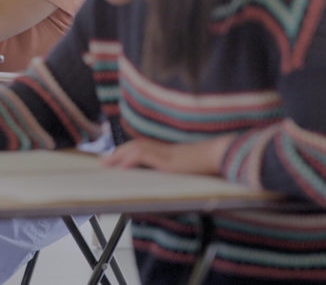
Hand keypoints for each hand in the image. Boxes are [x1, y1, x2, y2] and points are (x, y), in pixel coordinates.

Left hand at [101, 135, 235, 175]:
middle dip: (118, 153)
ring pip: (136, 149)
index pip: (143, 148)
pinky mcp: (168, 161)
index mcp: (169, 152)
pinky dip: (131, 160)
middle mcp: (165, 150)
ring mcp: (166, 154)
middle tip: (103, 161)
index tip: (115, 158)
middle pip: (136, 146)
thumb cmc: (212, 164)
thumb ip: (181, 172)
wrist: (222, 155)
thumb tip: (174, 180)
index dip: (127, 152)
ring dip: (119, 156)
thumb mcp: (192, 170)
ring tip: (106, 164)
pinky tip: (122, 167)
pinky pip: (145, 157)